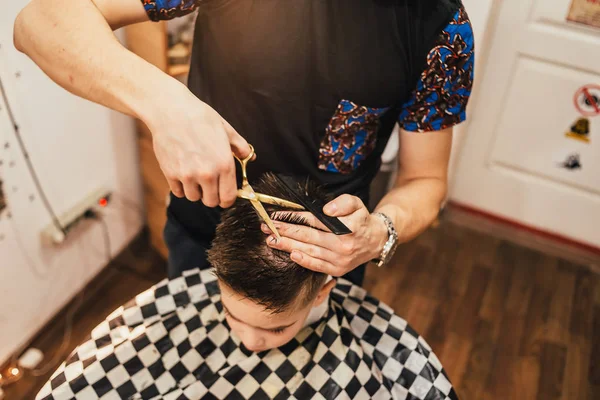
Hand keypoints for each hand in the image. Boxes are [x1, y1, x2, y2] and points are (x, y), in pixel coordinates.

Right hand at [146, 85, 251, 207]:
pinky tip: (183, 174)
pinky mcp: (170, 174)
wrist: (171, 111)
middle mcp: (207, 173)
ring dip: (195, 190)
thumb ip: (240, 146)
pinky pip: (178, 192)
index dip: (227, 199)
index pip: (228, 197)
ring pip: (194, 198)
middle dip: (211, 195)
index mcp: (224, 164)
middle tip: (209, 184)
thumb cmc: (200, 118)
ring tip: (195, 176)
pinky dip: (181, 187)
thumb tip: (250, 156)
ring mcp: (187, 175)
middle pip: (211, 201)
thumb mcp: (226, 130)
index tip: (224, 196)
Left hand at [262, 194, 388, 275]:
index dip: (294, 217)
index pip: (314, 221)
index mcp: (347, 227)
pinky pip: (316, 265)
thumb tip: (326, 209)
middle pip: (307, 236)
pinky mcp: (338, 270)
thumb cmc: (362, 220)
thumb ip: (342, 202)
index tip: (277, 215)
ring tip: (271, 240)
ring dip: (287, 246)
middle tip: (266, 227)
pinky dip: (302, 260)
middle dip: (284, 231)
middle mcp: (343, 245)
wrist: (376, 241)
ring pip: (309, 251)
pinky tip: (290, 254)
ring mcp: (340, 260)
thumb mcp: (357, 204)